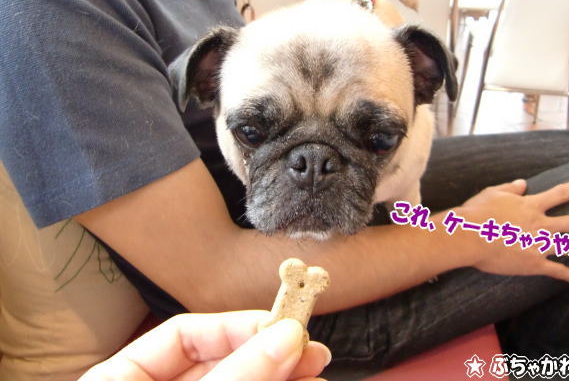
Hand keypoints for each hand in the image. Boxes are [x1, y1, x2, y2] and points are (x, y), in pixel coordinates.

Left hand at [79, 311, 330, 380]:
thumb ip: (235, 378)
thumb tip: (287, 338)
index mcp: (120, 379)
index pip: (183, 332)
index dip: (236, 325)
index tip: (284, 330)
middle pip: (219, 361)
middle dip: (269, 355)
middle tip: (313, 353)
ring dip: (278, 378)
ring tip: (316, 375)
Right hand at [458, 178, 568, 282]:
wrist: (468, 236)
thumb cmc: (476, 213)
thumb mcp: (492, 193)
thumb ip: (510, 188)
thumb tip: (523, 184)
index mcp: (531, 206)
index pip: (559, 194)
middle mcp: (540, 224)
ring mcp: (539, 245)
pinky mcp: (533, 263)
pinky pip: (555, 269)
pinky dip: (567, 273)